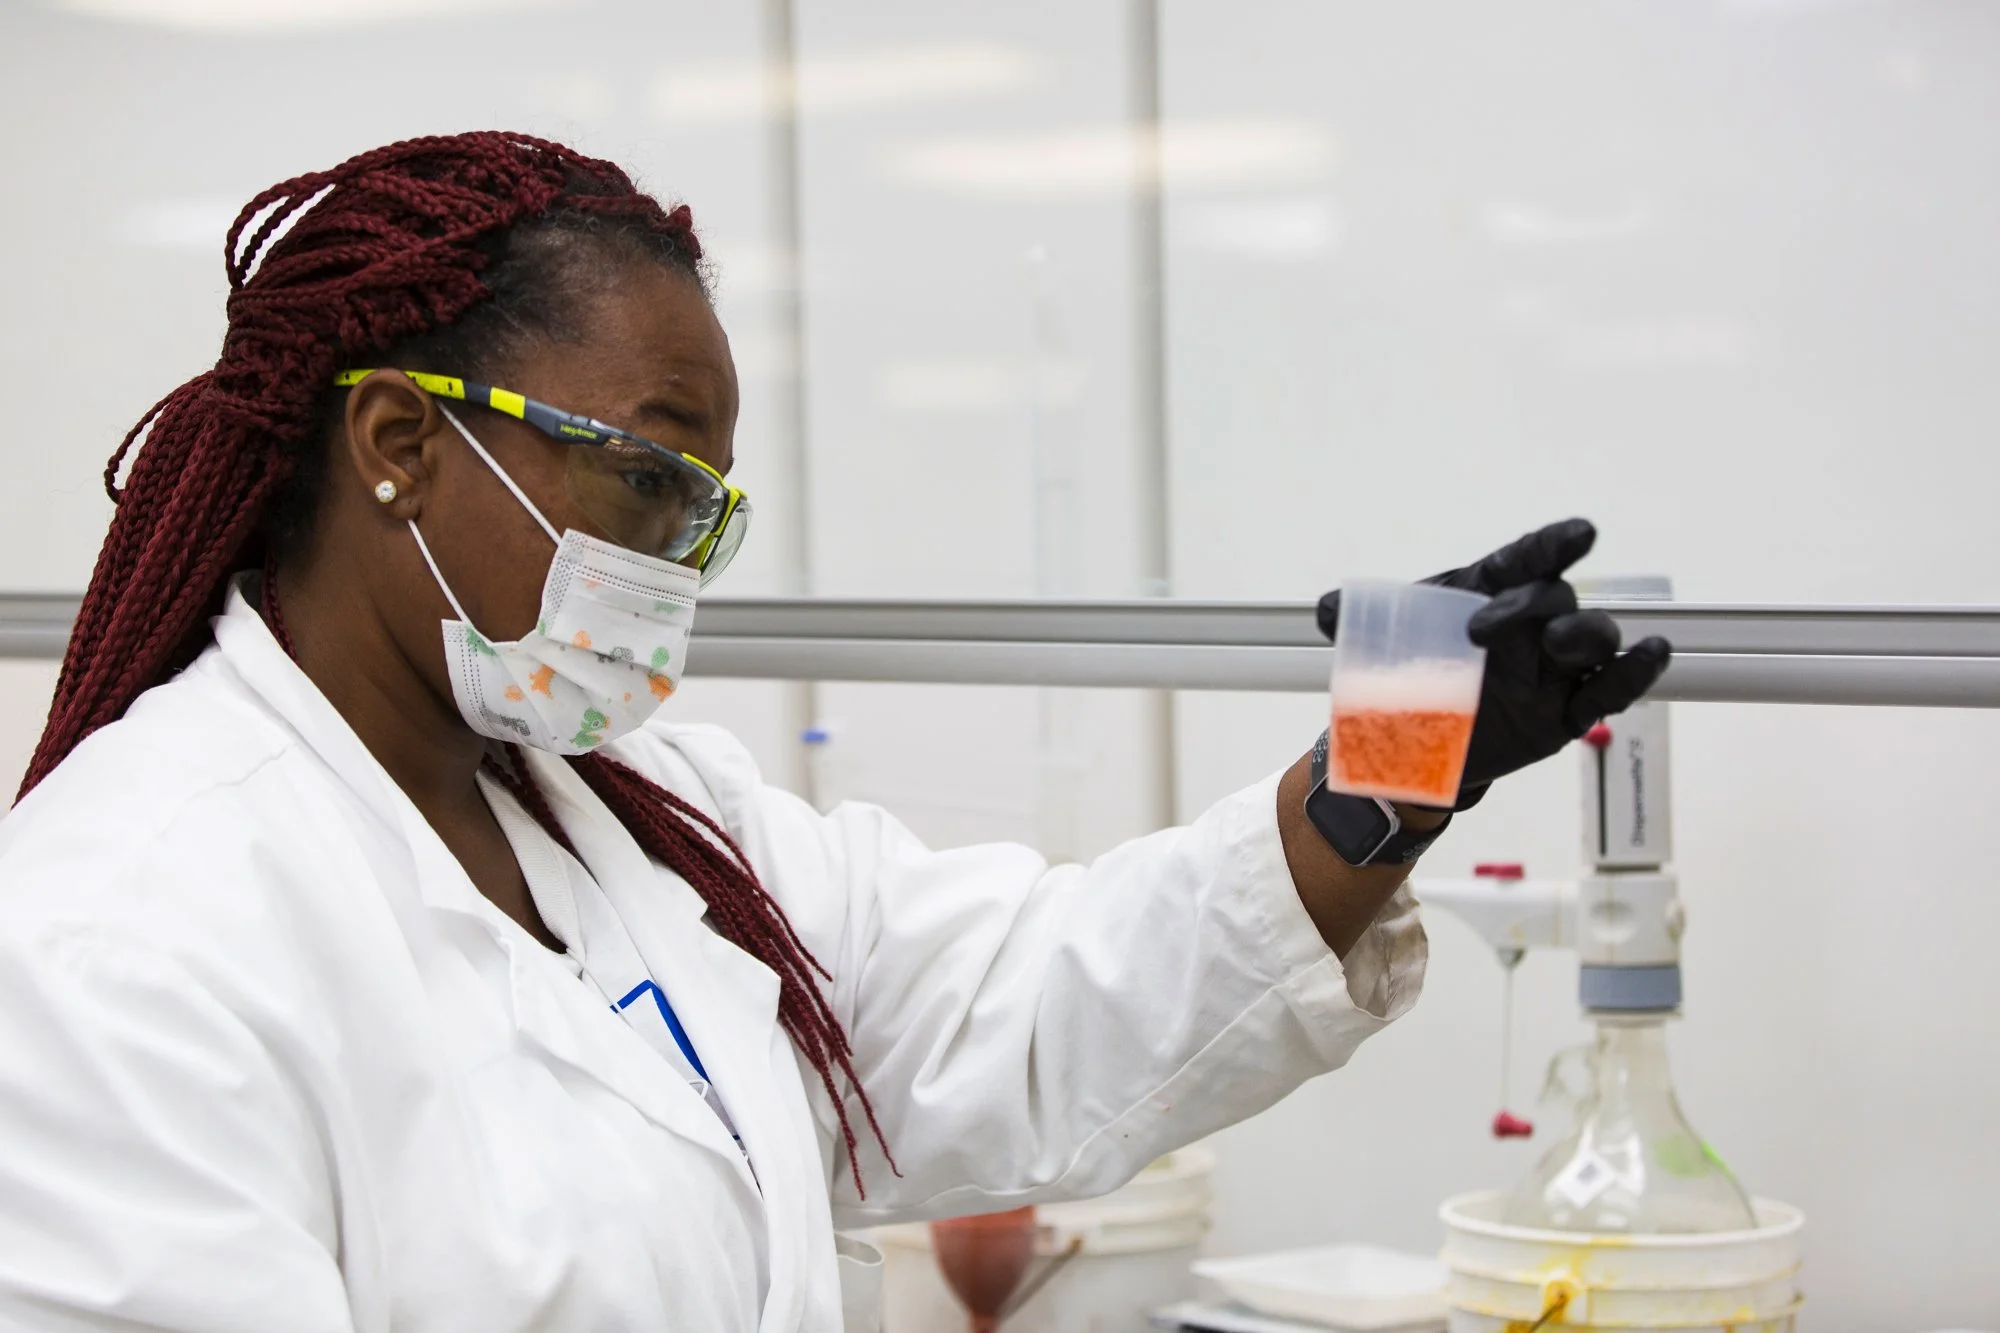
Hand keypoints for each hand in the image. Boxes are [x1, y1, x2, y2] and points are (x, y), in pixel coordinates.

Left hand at [1316, 518, 1671, 805]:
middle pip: (1557, 598)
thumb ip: (1357, 624)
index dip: (1555, 543)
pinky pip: (1612, 689)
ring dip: (1587, 637)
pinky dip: (1635, 673)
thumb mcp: (1378, 648)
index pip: (1527, 559)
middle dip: (1532, 606)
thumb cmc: (1411, 676)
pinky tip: (1652, 655)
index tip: (1582, 534)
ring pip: (1594, 638)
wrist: (1414, 745)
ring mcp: (1553, 667)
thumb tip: (1329, 609)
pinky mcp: (1568, 711)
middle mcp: (1530, 624)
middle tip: (1484, 630)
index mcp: (1489, 593)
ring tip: (1561, 648)